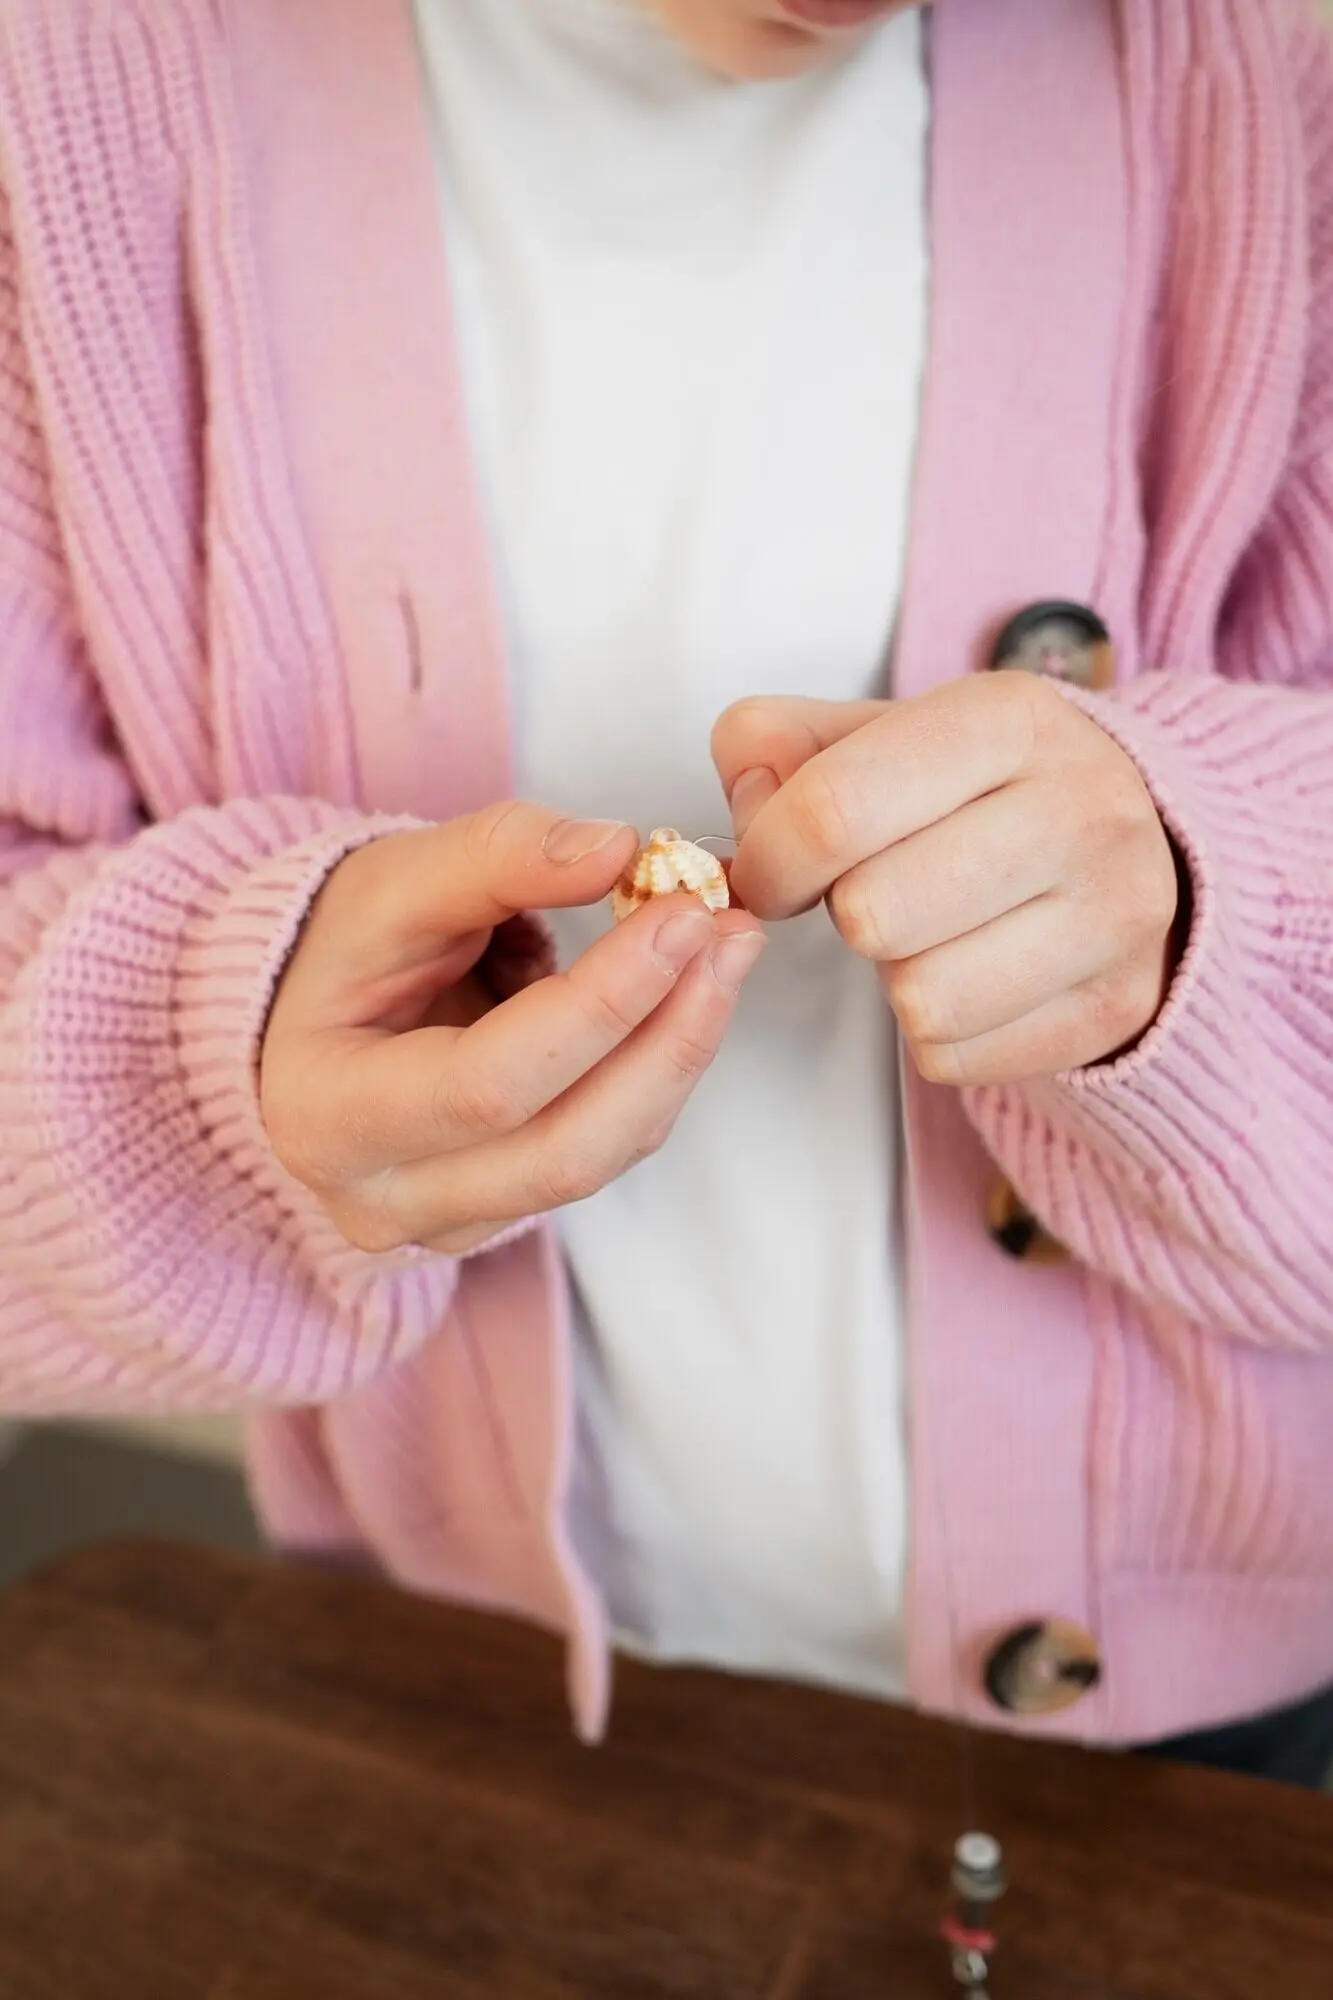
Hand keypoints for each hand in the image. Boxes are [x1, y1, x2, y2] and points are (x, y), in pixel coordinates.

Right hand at [260, 804, 764, 1254]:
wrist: (307, 1015)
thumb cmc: (340, 946)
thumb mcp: (392, 878)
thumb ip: (498, 856)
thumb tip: (621, 850)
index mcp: (329, 1116)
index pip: (489, 1084)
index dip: (602, 1005)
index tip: (682, 914)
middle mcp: (382, 1199)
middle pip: (565, 1148)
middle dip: (668, 1040)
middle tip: (730, 936)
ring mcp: (445, 1225)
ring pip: (600, 1159)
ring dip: (679, 1052)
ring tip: (725, 951)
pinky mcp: (501, 1218)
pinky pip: (604, 1153)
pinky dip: (655, 1072)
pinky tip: (687, 994)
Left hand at [713, 674, 1178, 1085]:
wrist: (1144, 839)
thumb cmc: (981, 788)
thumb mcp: (884, 731)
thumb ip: (779, 746)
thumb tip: (749, 807)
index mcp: (1009, 719)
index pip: (834, 809)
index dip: (770, 858)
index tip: (773, 871)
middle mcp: (1080, 808)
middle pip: (872, 914)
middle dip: (845, 913)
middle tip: (871, 893)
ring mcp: (1114, 913)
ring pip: (919, 999)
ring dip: (895, 978)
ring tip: (929, 933)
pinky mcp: (1117, 1004)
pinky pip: (959, 1057)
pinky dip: (939, 1033)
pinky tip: (970, 976)